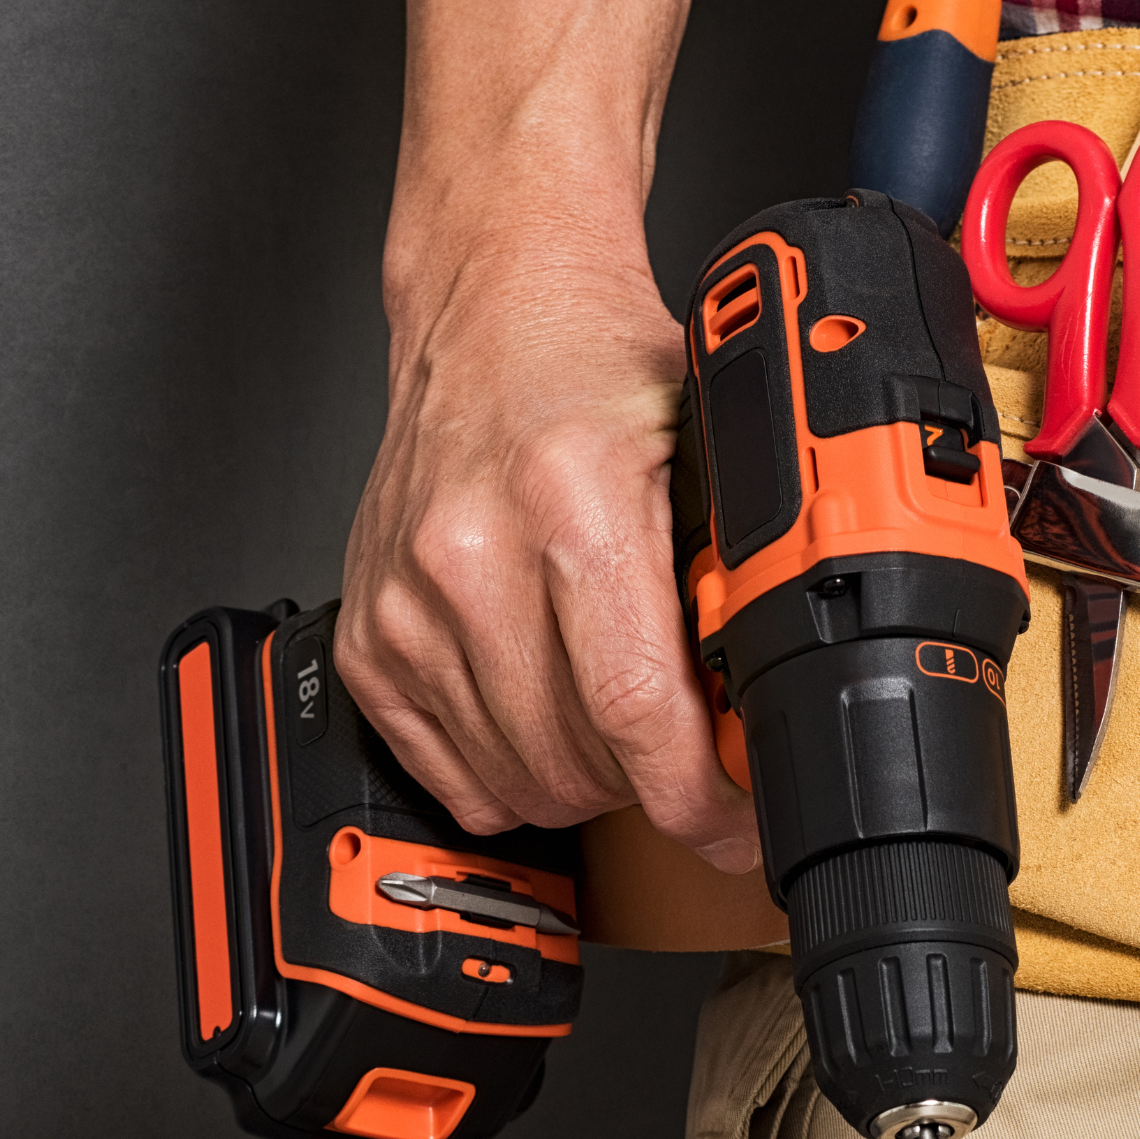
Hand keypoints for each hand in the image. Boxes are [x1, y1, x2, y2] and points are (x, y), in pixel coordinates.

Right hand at [335, 226, 759, 872]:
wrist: (487, 313)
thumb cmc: (592, 370)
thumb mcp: (707, 446)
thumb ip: (737, 573)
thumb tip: (772, 705)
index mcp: (568, 502)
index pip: (634, 709)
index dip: (698, 798)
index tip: (738, 824)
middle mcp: (468, 558)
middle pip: (577, 763)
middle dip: (652, 784)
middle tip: (687, 746)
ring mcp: (405, 605)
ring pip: (516, 784)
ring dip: (584, 781)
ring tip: (617, 717)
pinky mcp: (367, 639)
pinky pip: (449, 776)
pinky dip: (509, 773)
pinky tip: (545, 715)